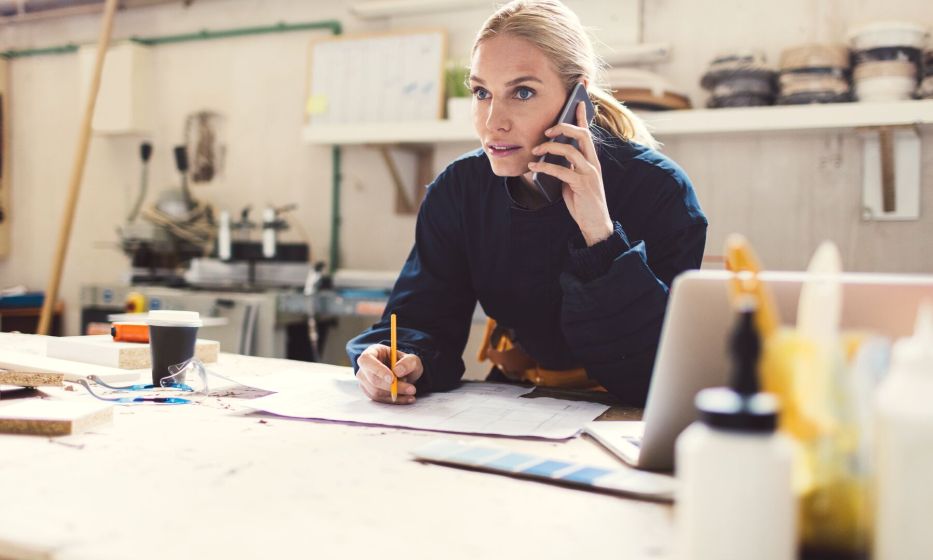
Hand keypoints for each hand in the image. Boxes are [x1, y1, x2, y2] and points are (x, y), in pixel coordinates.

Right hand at [356, 344, 422, 404]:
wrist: (404, 375)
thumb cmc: (405, 364)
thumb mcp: (412, 359)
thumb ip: (407, 362)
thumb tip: (397, 372)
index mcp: (371, 353)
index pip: (367, 361)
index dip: (378, 370)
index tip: (392, 379)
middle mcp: (364, 367)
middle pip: (372, 379)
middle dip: (392, 386)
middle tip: (411, 389)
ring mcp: (364, 381)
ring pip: (376, 392)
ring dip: (395, 394)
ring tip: (411, 390)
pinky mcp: (369, 393)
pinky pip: (380, 400)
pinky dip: (395, 400)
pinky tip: (408, 398)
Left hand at [528, 100, 612, 245]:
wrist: (595, 223)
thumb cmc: (583, 201)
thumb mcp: (574, 179)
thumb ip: (567, 166)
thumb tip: (550, 156)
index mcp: (591, 159)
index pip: (587, 133)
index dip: (582, 116)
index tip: (578, 101)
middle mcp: (592, 163)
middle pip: (581, 135)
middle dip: (564, 127)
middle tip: (547, 130)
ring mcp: (589, 173)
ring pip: (570, 150)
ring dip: (550, 147)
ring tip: (535, 150)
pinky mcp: (582, 185)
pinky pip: (562, 170)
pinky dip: (545, 167)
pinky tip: (533, 168)